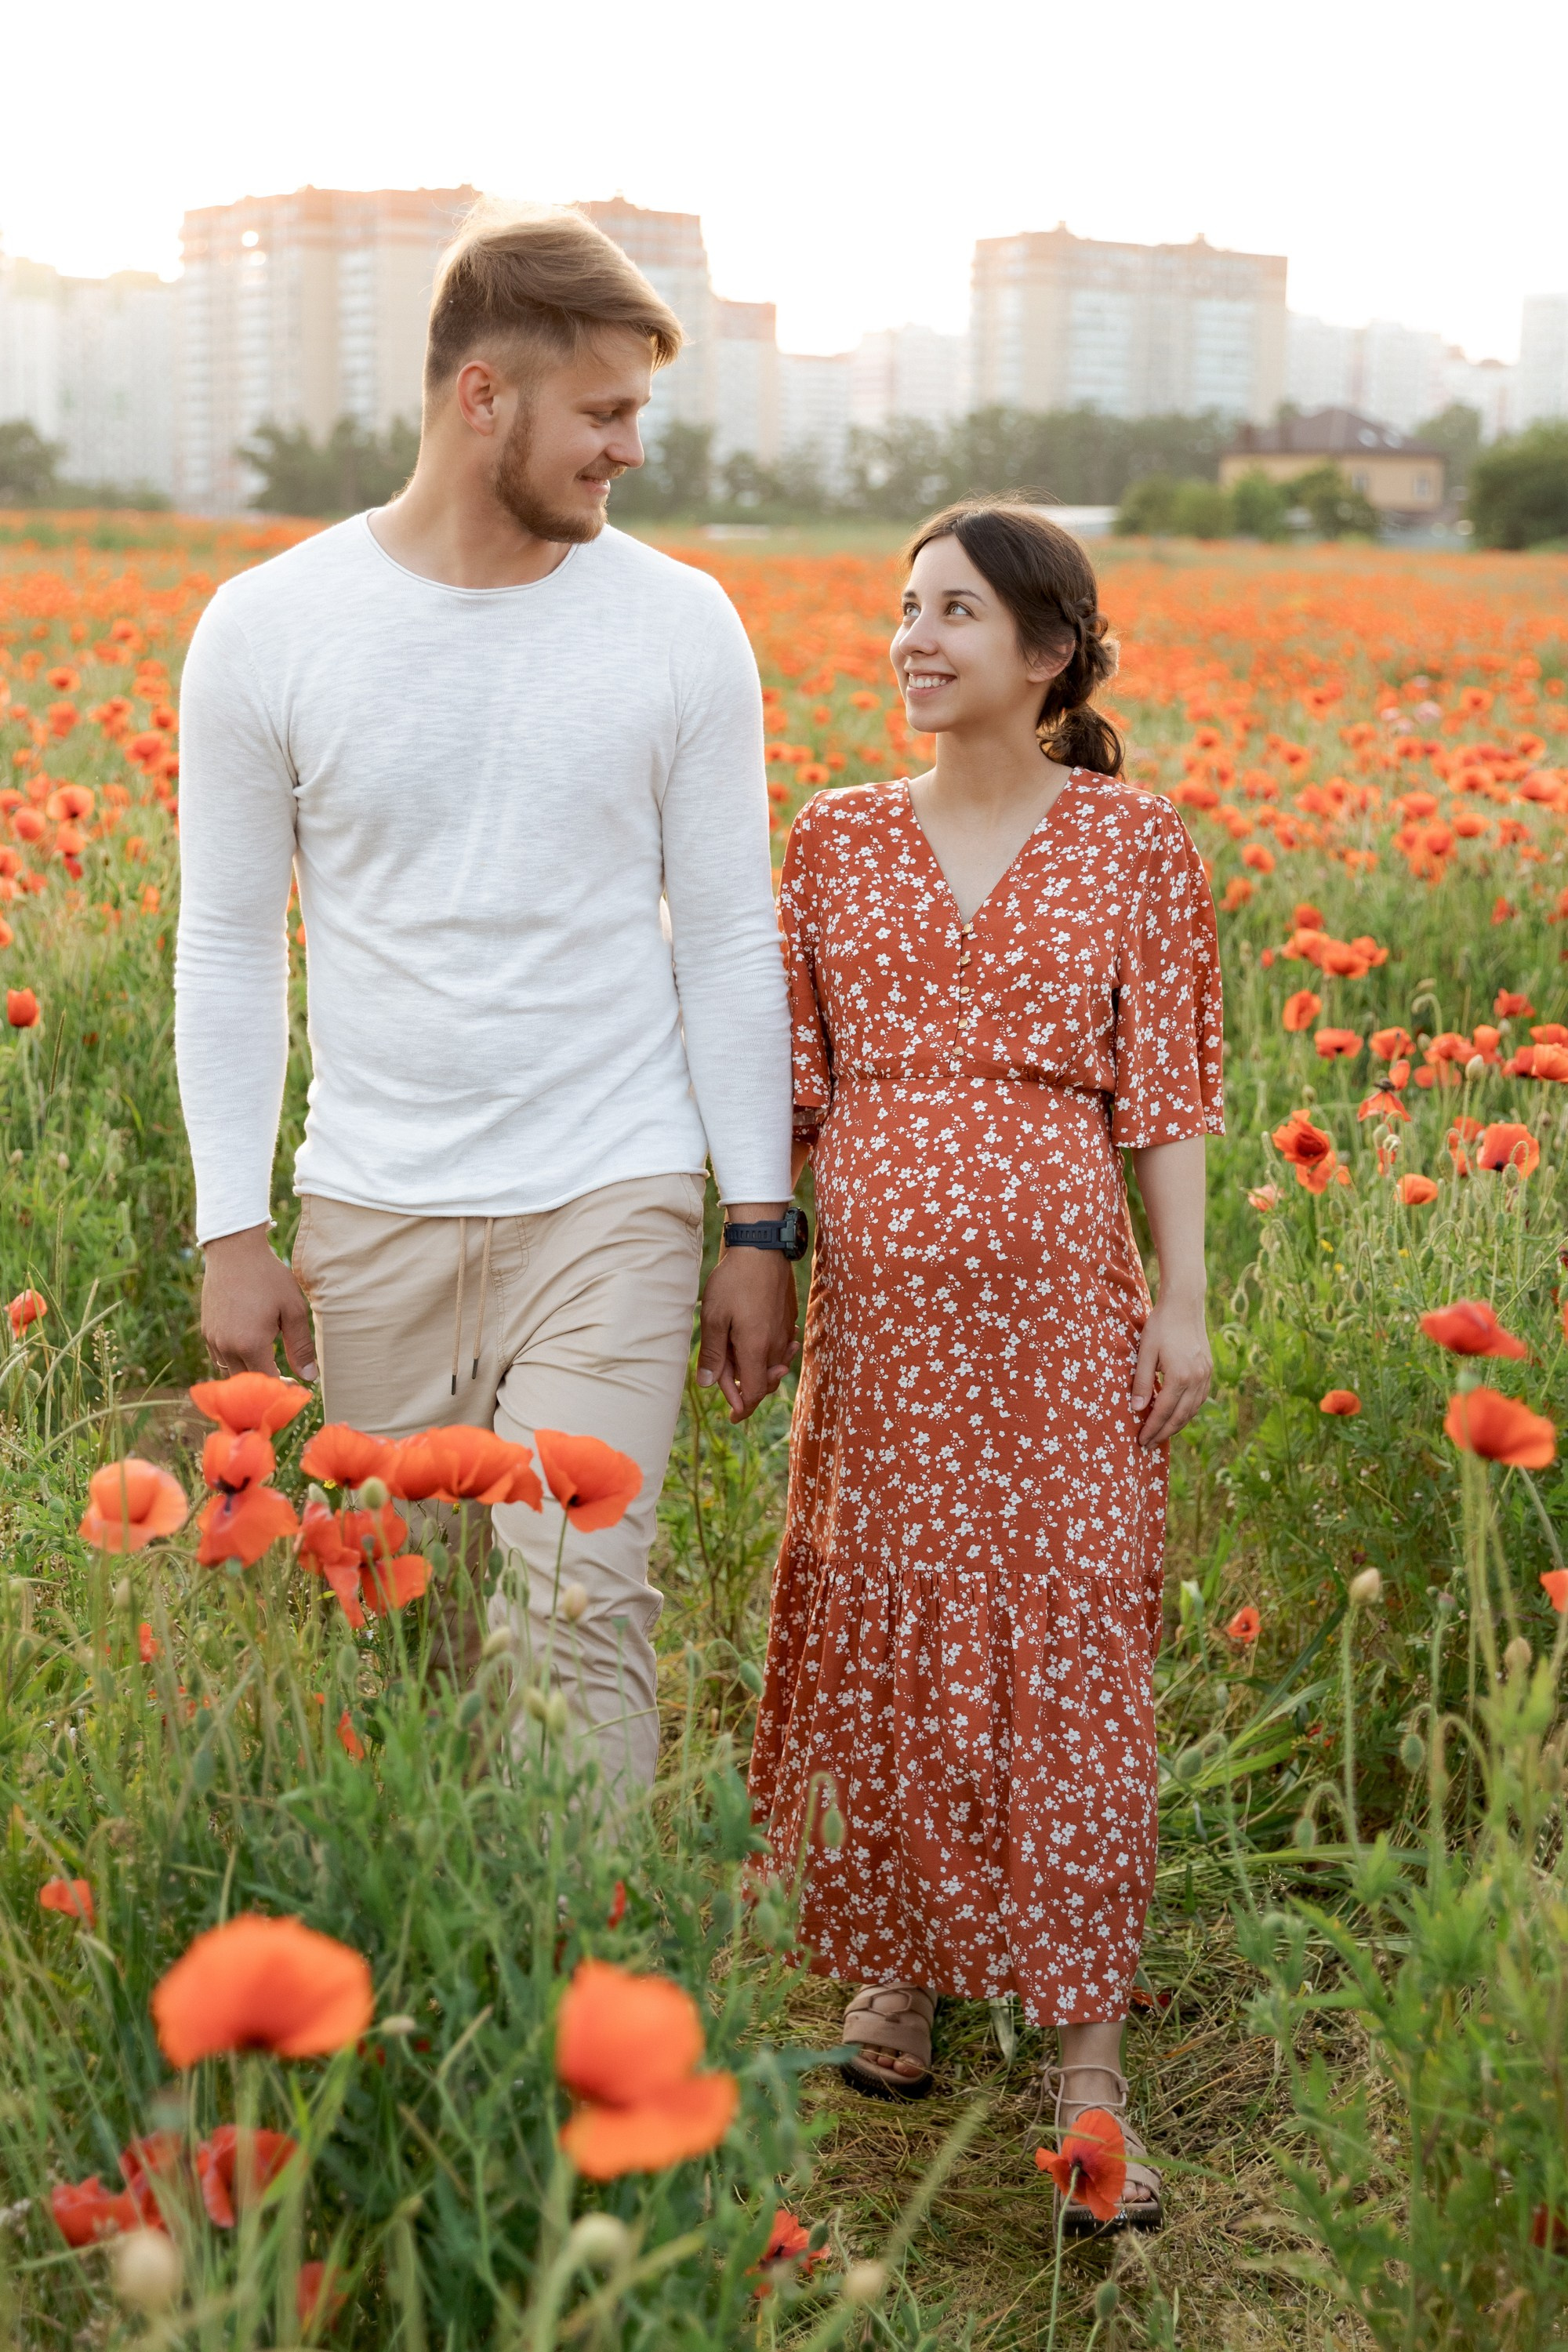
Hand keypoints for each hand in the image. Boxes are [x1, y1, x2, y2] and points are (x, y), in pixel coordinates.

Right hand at [201, 1224, 318, 1382]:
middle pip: (246, 1382)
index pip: (267, 1382)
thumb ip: (301, 1347)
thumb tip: (309, 1378)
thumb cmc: (269, 1277)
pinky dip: (235, 1360)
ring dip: (249, 1373)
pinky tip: (250, 1347)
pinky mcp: (206, 1331)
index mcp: (250, 1345)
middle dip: (265, 1384)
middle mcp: (226, 1347)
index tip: (295, 1385)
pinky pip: (220, 1357)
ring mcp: (212, 1340)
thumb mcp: (293, 1310)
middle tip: (285, 1377)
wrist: (234, 1251)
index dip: (282, 1388)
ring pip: (231, 1371)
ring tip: (269, 1361)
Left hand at [697, 1245, 798, 1421]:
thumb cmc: (733, 1282)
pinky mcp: (789, 1318)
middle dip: (744, 1386)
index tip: (732, 1417)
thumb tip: (707, 1383)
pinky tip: (756, 1342)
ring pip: (772, 1365)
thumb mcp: (714, 1318)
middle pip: (764, 1382)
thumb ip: (712, 1354)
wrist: (761, 1248)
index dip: (742, 1407)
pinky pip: (780, 1347)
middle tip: (722, 1378)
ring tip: (735, 1357)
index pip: (754, 1392)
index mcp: (756, 1348)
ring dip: (755, 1368)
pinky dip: (767, 1353)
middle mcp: (776, 1345)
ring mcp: (786, 1331)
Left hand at [1130, 1292, 1210, 1449]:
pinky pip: (1199, 1400)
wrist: (1185, 1305)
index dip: (1152, 1429)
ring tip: (1160, 1434)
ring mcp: (1206, 1376)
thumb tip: (1136, 1409)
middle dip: (1163, 1433)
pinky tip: (1176, 1415)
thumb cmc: (1160, 1326)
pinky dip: (1187, 1412)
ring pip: (1192, 1411)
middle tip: (1148, 1444)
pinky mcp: (1208, 1371)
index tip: (1141, 1441)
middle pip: (1179, 1417)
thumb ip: (1141, 1382)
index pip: (1163, 1412)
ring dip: (1176, 1425)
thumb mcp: (1145, 1352)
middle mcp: (1197, 1379)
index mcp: (1180, 1376)